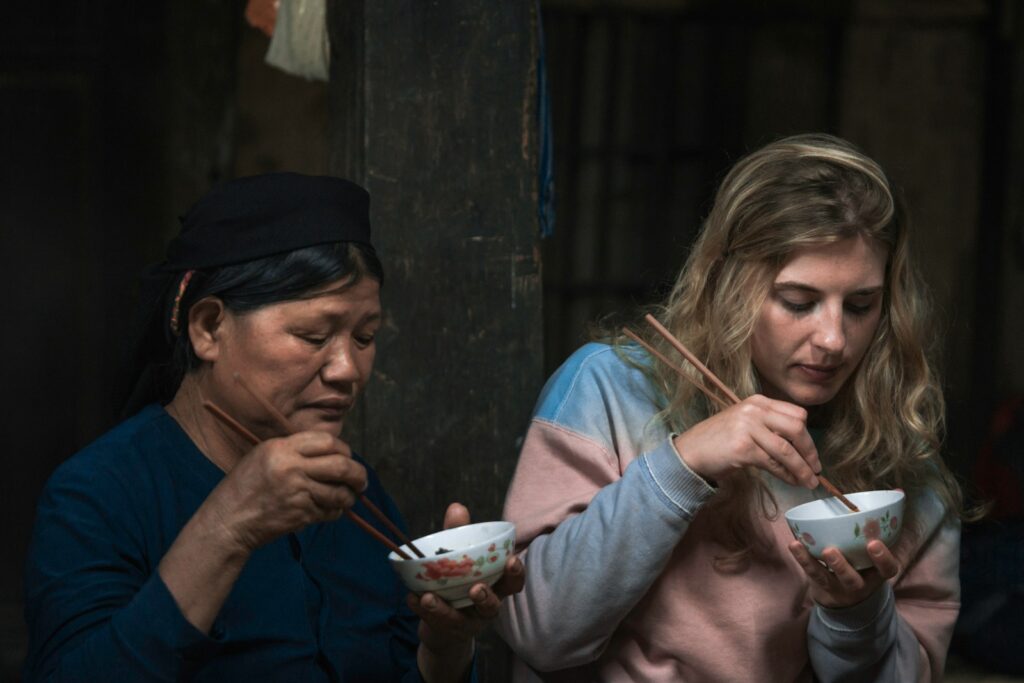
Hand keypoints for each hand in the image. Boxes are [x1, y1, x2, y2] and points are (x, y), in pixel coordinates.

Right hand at [204, 431, 366, 552]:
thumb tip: (332, 452)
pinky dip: (335, 511)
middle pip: (341, 465)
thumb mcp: (263, 455)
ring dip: (350, 496)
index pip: (327, 441)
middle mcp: (291, 467)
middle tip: (362, 480)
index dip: (343, 449)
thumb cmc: (244, 487)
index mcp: (282, 448)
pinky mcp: (300, 514)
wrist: (228, 520)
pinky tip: (331, 510)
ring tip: (350, 497)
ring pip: (339, 492)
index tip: (347, 456)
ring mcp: (297, 492)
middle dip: (358, 473)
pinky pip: (329, 511)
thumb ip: (295, 450)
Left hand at [409, 503, 525, 680]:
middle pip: (492, 606)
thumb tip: (456, 507)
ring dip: (443, 609)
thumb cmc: (458, 582)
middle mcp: (484, 608)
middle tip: (476, 588)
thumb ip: (458, 534)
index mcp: (495, 587)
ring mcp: (465, 623)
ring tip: (429, 597)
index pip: (513, 582)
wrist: (444, 624)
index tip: (512, 561)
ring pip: (459, 620)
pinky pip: (432, 622)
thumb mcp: (460, 558)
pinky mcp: (445, 631)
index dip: (516, 573)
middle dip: (486, 598)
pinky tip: (411, 597)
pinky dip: (421, 609)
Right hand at [672, 394, 820, 487]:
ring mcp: (748, 427)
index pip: (796, 413)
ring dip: (801, 468)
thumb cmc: (719, 441)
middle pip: (797, 428)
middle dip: (810, 451)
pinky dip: (786, 474)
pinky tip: (791, 481)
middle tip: (815, 469)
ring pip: (786, 449)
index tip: (812, 453)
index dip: (808, 435)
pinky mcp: (743, 448)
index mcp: (758, 402)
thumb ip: (769, 427)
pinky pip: (773, 463)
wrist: (690, 452)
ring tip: (809, 482)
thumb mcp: (746, 424)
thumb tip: (800, 447)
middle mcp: (754, 410)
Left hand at [788, 539, 899, 607]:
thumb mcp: (876, 555)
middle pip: (852, 580)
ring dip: (812, 563)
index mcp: (877, 574)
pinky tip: (794, 544)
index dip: (883, 558)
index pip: (887, 570)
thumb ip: (879, 532)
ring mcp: (838, 588)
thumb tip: (893, 495)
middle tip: (830, 551)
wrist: (848, 596)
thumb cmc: (865, 563)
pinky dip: (802, 558)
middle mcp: (859, 585)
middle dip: (841, 567)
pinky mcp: (821, 585)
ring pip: (826, 579)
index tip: (874, 543)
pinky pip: (811, 574)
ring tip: (800, 546)